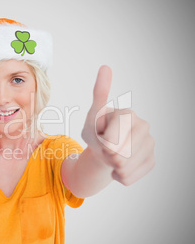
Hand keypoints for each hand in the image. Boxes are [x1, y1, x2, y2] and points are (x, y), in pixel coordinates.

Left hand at [81, 66, 154, 185]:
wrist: (103, 151)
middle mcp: (144, 126)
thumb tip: (105, 66)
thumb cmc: (96, 131)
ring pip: (125, 166)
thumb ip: (99, 94)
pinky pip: (130, 176)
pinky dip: (118, 176)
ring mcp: (150, 144)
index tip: (101, 138)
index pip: (113, 137)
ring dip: (111, 166)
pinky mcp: (151, 160)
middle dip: (107, 155)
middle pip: (121, 152)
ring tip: (111, 157)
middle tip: (105, 149)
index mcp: (128, 114)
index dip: (103, 143)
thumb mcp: (92, 115)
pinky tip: (117, 167)